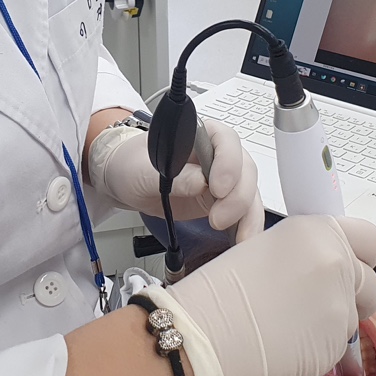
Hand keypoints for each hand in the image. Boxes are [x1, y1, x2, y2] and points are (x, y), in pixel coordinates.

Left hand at [89, 119, 265, 239]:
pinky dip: (246, 227)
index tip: (217, 187)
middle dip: (238, 196)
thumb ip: (172, 176)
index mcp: (199, 135)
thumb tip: (200, 182)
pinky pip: (242, 212)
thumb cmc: (132, 165)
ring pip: (249, 193)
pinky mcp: (222, 201)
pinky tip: (243, 240)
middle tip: (218, 219)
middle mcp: (217, 154)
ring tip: (238, 238)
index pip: (226, 140)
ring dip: (247, 216)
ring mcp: (223, 178)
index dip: (228, 162)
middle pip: (245, 169)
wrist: (127, 182)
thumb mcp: (142, 170)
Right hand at [139, 215, 375, 375]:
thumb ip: (308, 251)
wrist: (202, 336)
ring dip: (333, 321)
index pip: (369, 238)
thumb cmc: (220, 292)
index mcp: (317, 233)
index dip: (358, 255)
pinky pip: (338, 345)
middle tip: (316, 301)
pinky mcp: (334, 346)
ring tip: (291, 324)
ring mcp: (340, 308)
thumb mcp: (266, 248)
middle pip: (370, 284)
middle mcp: (337, 265)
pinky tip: (287, 343)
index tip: (345, 266)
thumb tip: (327, 265)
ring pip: (355, 317)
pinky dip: (318, 346)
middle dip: (352, 294)